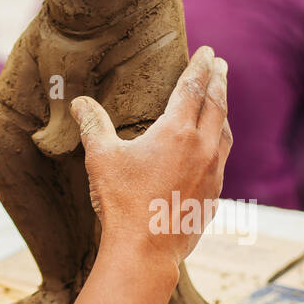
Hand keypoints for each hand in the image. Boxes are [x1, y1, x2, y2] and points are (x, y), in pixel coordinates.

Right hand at [70, 46, 231, 267]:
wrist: (145, 251)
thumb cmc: (122, 202)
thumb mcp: (101, 157)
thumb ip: (93, 124)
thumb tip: (79, 101)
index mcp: (177, 132)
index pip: (192, 88)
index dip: (199, 67)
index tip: (207, 51)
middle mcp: (202, 148)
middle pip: (216, 105)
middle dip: (218, 81)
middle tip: (219, 64)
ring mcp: (212, 173)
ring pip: (224, 132)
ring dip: (222, 111)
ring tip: (220, 100)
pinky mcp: (214, 195)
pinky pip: (222, 159)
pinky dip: (219, 142)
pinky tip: (212, 148)